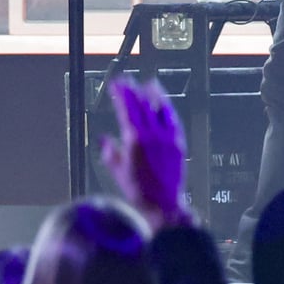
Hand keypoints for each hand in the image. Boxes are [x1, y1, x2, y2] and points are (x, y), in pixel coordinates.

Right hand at [99, 77, 192, 230]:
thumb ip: (110, 153)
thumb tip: (105, 140)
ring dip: (154, 94)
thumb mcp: (117, 171)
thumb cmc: (138, 191)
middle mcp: (151, 135)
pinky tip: (165, 103)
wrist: (163, 204)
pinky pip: (173, 121)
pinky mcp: (178, 144)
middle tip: (126, 80)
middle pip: (141, 105)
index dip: (120, 94)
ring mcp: (166, 138)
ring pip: (159, 109)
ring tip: (149, 83)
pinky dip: (168, 109)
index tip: (115, 84)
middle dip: (132, 90)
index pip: (126, 109)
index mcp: (134, 140)